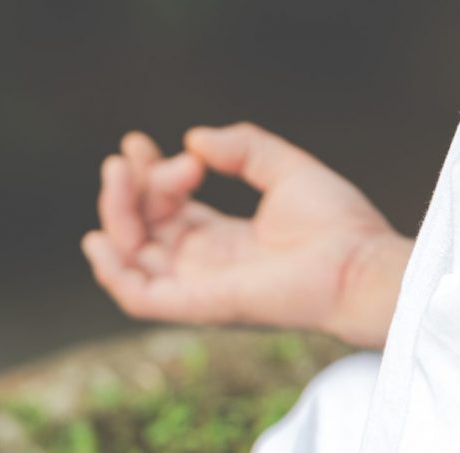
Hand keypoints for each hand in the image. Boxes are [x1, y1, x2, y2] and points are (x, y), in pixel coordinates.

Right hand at [81, 123, 411, 347]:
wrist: (359, 265)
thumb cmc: (337, 227)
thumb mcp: (286, 169)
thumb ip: (242, 148)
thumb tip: (193, 139)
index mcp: (220, 241)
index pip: (163, 211)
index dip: (145, 176)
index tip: (140, 143)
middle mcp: (201, 267)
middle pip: (141, 230)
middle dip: (128, 190)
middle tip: (133, 155)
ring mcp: (195, 288)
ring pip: (130, 259)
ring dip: (114, 216)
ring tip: (119, 175)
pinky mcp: (195, 306)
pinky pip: (136, 299)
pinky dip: (111, 273)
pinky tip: (100, 238)